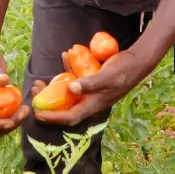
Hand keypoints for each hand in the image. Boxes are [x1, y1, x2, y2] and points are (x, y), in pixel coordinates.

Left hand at [32, 45, 161, 126]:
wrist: (139, 60)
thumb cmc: (125, 69)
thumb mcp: (108, 76)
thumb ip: (90, 83)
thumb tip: (71, 89)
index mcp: (94, 104)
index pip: (70, 117)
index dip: (53, 117)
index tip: (37, 113)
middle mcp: (91, 100)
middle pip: (65, 106)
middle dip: (48, 102)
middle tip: (35, 90)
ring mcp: (91, 91)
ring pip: (68, 93)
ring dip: (54, 87)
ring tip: (41, 80)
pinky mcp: (92, 80)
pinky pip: (76, 79)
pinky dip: (68, 70)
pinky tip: (65, 56)